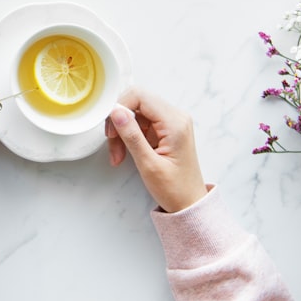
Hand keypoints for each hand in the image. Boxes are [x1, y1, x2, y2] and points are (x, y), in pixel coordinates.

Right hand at [106, 88, 207, 212]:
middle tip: (111, 142)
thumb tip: (116, 111)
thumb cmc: (174, 189)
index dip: (119, 107)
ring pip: (134, 113)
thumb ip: (132, 135)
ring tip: (117, 155)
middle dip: (119, 121)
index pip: (140, 96)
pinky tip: (124, 153)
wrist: (189, 204)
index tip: (110, 129)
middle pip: (136, 102)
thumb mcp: (149, 164)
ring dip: (121, 131)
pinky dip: (128, 136)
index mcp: (174, 122)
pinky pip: (139, 123)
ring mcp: (170, 123)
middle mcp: (175, 117)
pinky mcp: (164, 130)